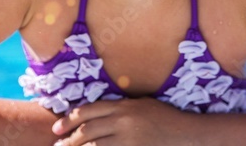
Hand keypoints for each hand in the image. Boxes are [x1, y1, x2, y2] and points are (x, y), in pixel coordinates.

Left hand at [52, 98, 198, 145]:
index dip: (69, 119)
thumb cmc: (166, 118)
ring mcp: (128, 140)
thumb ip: (121, 107)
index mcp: (124, 106)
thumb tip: (97, 113)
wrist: (188, 135)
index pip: (89, 111)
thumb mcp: (142, 105)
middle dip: (69, 139)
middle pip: (87, 130)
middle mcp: (123, 122)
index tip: (57, 128)